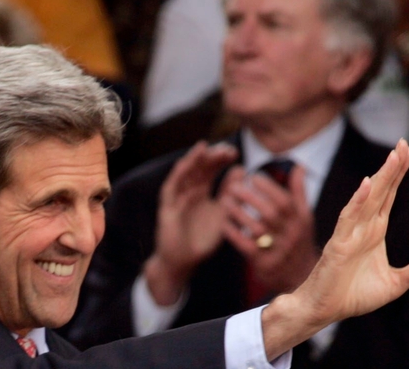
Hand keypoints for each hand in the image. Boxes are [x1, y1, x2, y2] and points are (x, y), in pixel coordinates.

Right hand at [144, 141, 238, 304]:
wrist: (184, 261)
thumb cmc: (202, 240)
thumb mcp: (222, 215)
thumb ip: (229, 194)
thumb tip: (241, 169)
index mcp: (202, 192)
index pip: (211, 169)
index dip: (221, 159)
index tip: (234, 152)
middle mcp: (188, 190)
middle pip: (199, 167)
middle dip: (211, 156)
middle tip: (226, 149)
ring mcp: (177, 196)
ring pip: (185, 172)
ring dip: (195, 159)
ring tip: (206, 147)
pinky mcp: (167, 205)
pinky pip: (172, 185)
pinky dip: (180, 172)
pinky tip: (188, 162)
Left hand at [221, 165, 318, 293]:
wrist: (301, 277)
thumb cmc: (298, 239)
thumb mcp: (304, 217)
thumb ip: (298, 192)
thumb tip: (298, 166)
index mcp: (300, 221)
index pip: (284, 201)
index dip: (268, 188)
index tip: (252, 177)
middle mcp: (291, 236)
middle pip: (270, 213)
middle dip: (251, 198)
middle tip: (233, 186)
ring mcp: (278, 251)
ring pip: (256, 229)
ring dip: (239, 214)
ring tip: (225, 200)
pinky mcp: (264, 264)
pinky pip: (246, 246)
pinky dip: (234, 233)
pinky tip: (224, 223)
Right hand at [261, 140, 408, 359]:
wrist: (324, 310)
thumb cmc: (353, 294)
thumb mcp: (395, 283)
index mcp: (375, 231)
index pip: (389, 195)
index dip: (398, 173)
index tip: (407, 150)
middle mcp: (363, 227)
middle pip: (381, 190)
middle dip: (393, 167)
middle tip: (404, 143)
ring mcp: (349, 233)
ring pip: (367, 199)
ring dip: (380, 177)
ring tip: (393, 156)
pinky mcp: (338, 245)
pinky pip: (348, 219)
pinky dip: (357, 201)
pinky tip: (367, 184)